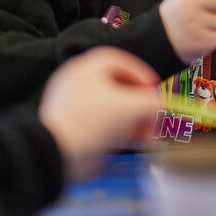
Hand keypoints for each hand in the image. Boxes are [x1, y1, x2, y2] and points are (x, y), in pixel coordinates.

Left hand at [39, 46, 160, 181]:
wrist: (55, 154)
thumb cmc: (93, 122)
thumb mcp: (131, 107)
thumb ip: (152, 102)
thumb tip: (160, 104)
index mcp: (87, 68)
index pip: (120, 61)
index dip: (141, 74)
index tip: (154, 90)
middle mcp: (77, 81)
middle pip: (117, 86)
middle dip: (139, 104)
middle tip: (151, 118)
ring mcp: (71, 104)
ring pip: (110, 106)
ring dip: (131, 120)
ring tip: (143, 136)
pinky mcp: (70, 126)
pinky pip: (99, 122)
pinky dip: (116, 130)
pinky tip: (127, 143)